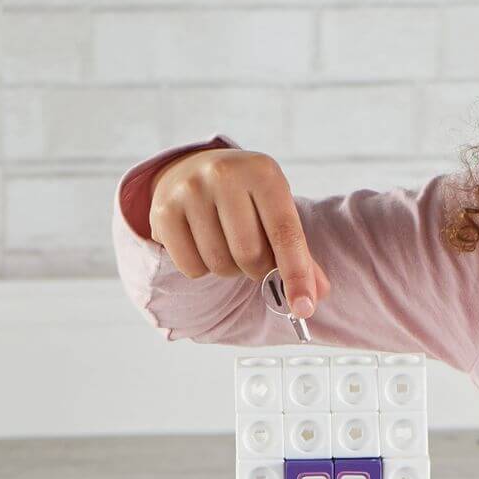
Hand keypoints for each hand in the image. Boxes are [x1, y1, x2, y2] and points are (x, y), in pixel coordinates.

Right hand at [149, 148, 329, 317]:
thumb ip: (300, 254)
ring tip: (228, 246)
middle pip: (250, 255)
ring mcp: (190, 190)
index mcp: (263, 173)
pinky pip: (191, 267)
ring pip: (220, 264)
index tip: (304, 308)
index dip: (296, 275)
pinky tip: (203, 245)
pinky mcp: (163, 210)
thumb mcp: (277, 212)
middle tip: (255, 259)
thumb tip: (315, 295)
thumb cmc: (246, 200)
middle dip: (258, 270)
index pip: (285, 233)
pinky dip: (202, 270)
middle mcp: (224, 174)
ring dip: (230, 270)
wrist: (194, 170)